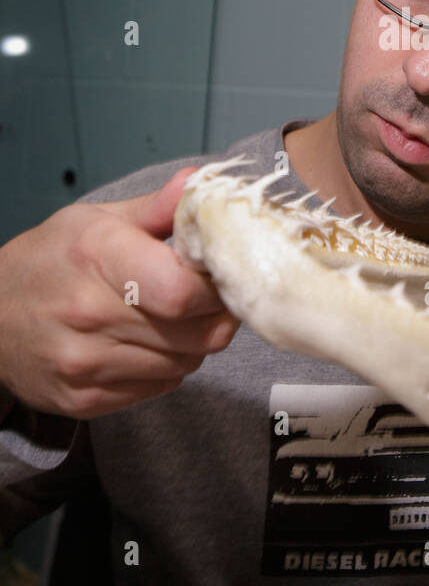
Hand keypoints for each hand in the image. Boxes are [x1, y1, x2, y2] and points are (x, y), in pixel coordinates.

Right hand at [0, 169, 238, 419]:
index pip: (183, 290)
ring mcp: (84, 364)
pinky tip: (148, 341)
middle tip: (209, 295)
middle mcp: (87, 314)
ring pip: (187, 362)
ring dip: (195, 340)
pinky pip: (161, 387)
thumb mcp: (92, 220)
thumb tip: (200, 184)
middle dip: (218, 313)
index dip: (218, 285)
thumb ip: (155, 208)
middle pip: (198, 332)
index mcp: (95, 256)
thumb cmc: (47, 262)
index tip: (223, 273)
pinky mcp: (85, 401)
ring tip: (173, 316)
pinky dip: (169, 365)